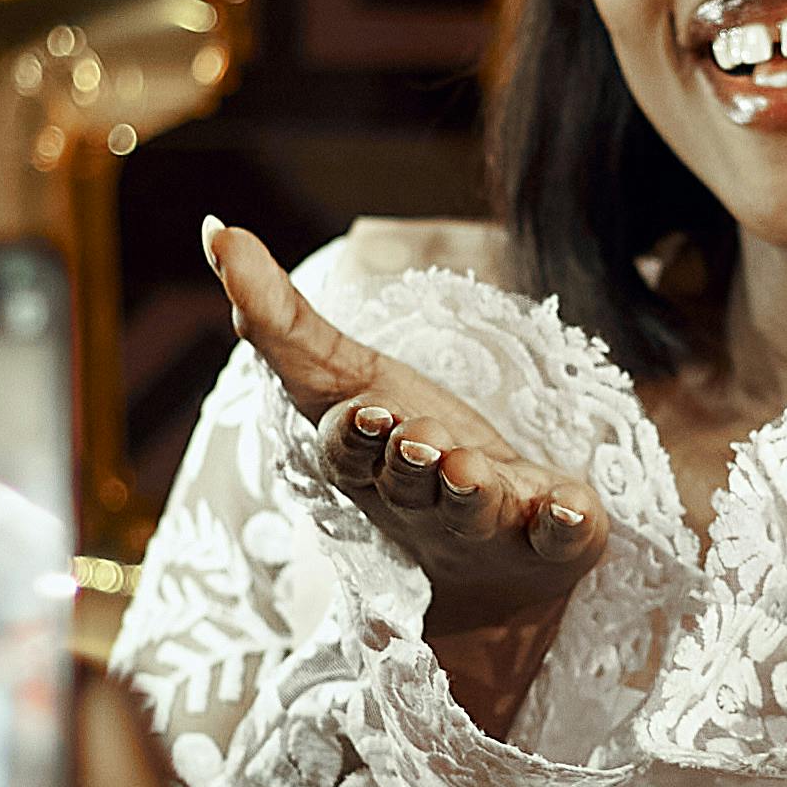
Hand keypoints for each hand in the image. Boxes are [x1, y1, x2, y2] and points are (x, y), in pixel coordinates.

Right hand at [203, 219, 604, 706]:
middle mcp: (425, 502)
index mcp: (370, 465)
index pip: (348, 454)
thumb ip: (284, 319)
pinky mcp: (553, 535)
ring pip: (476, 511)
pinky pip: (560, 534)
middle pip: (410, 486)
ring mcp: (490, 523)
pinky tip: (570, 509)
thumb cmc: (412, 448)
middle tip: (419, 440)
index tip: (365, 413)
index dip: (353, 437)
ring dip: (472, 492)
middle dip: (412, 465)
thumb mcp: (350, 377)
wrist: (494, 558)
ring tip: (471, 469)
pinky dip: (564, 524)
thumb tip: (216, 228)